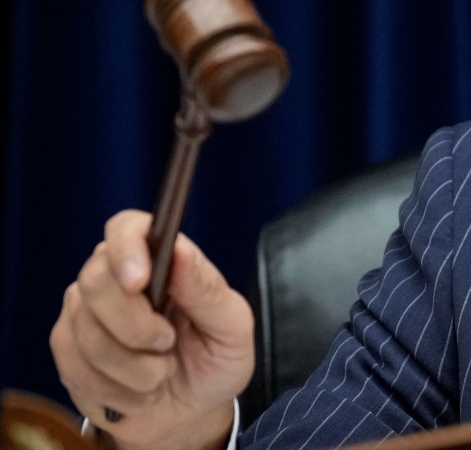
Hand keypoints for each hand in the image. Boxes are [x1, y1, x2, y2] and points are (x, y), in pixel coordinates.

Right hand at [50, 210, 254, 449]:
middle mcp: (114, 277)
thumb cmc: (215, 360)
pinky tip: (139, 392)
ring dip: (134, 367)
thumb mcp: (232, 327)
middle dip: (135, 326)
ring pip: (86, 333)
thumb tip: (180, 252)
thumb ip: (207, 290)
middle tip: (167, 344)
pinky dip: (117, 390)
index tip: (139, 280)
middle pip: (96, 280)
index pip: (126, 227)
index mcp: (159, 258)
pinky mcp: (68, 351)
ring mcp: (84, 313)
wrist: (190, 412)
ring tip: (162, 373)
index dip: (126, 247)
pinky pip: (76, 367)